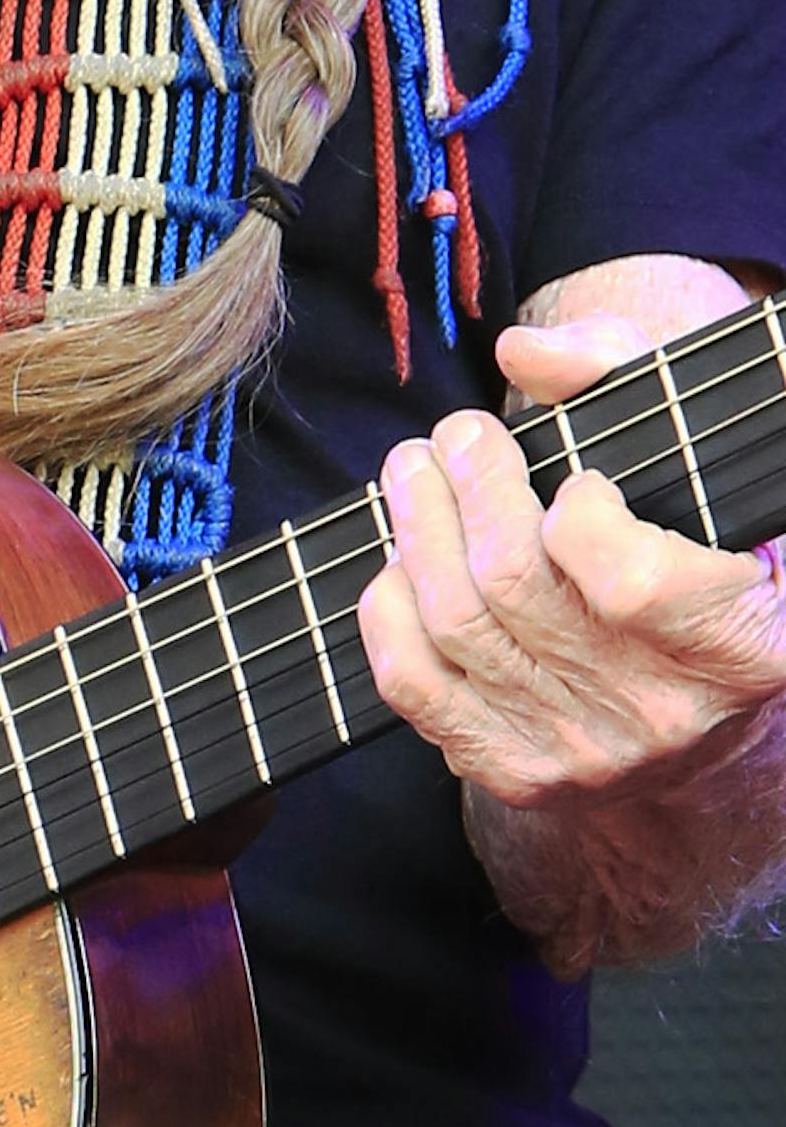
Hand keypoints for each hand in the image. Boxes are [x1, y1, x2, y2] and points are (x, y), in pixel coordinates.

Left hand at [358, 309, 785, 809]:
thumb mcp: (684, 447)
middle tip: (455, 434)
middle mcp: (662, 713)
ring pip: (456, 624)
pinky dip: (387, 611)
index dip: (581, 513)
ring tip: (414, 472)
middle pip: (514, 585)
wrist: (688, 692)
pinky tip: (399, 558)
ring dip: (416, 527)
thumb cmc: (688, 538)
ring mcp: (583, 753)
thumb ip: (615, 372)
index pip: (631, 582)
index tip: (575, 477)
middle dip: (466, 485)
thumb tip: (523, 353)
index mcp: (739, 644)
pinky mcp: (514, 773)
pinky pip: (415, 688)